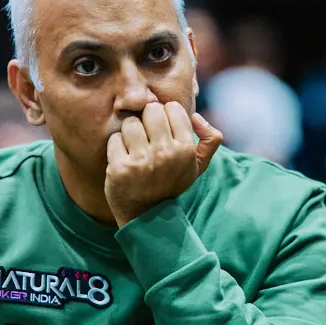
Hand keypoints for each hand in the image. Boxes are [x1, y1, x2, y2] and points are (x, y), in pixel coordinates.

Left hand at [105, 101, 222, 226]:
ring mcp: (142, 161)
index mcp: (186, 149)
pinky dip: (117, 148)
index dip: (165, 117)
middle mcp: (166, 153)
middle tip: (147, 141)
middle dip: (147, 122)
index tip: (163, 133)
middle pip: (151, 110)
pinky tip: (124, 161)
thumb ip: (210, 140)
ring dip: (130, 134)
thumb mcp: (197, 166)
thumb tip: (196, 116)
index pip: (172, 108)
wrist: (146, 216)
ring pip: (130, 123)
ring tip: (136, 151)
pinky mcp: (120, 168)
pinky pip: (115, 139)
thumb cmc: (171, 183)